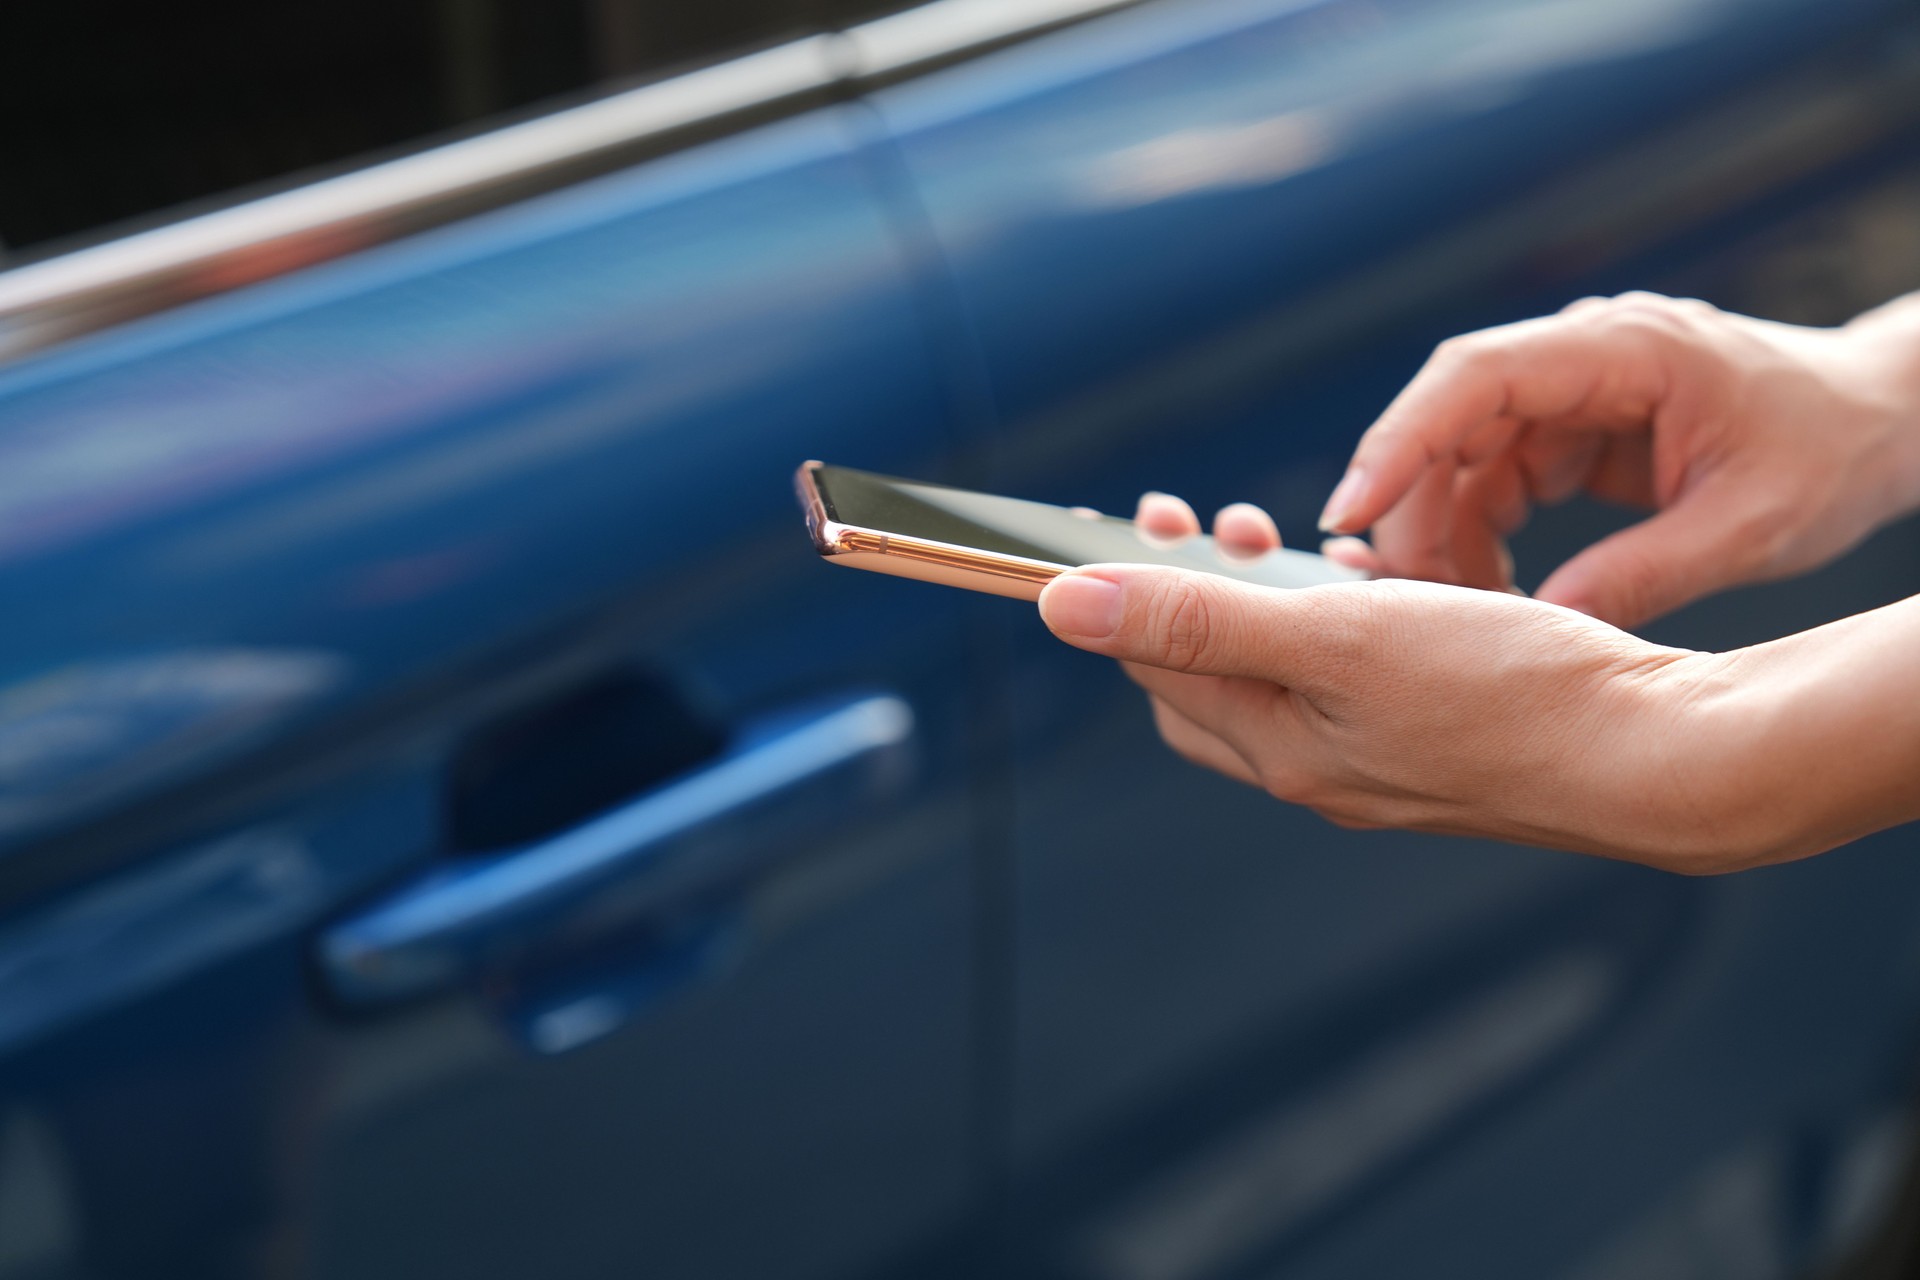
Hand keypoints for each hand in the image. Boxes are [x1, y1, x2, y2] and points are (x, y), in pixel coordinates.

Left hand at [1048, 492, 1767, 868]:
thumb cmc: (1511, 693)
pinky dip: (1343, 621)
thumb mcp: (1338, 637)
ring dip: (1271, 599)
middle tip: (1220, 521)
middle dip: (1197, 591)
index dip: (1136, 588)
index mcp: (1283, 750)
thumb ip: (1199, 619)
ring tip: (1292, 539)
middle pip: (1211, 676)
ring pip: (1288, 673)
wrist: (1665, 755)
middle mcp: (1322, 768)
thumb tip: (1061, 606)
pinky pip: (1357, 677)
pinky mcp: (1441, 741)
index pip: (1160, 669)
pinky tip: (1377, 577)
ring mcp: (1383, 761)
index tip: (1151, 512)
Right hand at [1316, 291, 1919, 627]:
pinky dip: (1478, 541)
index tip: (1348, 512)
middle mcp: (1581, 357)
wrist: (1879, 424)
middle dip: (1411, 512)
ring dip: (1443, 537)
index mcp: (1625, 349)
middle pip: (1447, 422)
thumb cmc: (1831, 454)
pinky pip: (1492, 483)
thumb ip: (1645, 575)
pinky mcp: (1569, 433)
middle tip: (1400, 601)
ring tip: (1459, 614)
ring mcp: (1570, 393)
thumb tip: (1542, 629)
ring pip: (1458, 461)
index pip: (1475, 375)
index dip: (1399, 441)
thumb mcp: (1751, 526)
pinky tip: (1493, 596)